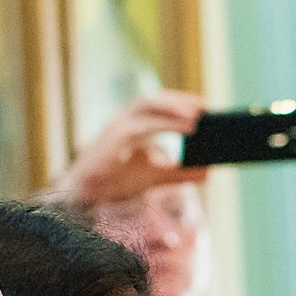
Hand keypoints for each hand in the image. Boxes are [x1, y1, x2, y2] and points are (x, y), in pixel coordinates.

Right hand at [53, 90, 208, 207]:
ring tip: (196, 119)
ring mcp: (118, 126)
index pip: (160, 104)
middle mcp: (126, 120)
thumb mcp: (156, 177)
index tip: (206, 106)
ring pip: (147, 106)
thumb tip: (208, 171)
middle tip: (205, 108)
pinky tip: (184, 131)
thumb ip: (180, 173)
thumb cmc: (117, 181)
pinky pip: (141, 126)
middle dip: (180, 101)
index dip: (182, 102)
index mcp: (135, 124)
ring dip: (173, 109)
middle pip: (155, 100)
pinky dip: (164, 126)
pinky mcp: (113, 138)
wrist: (88, 196)